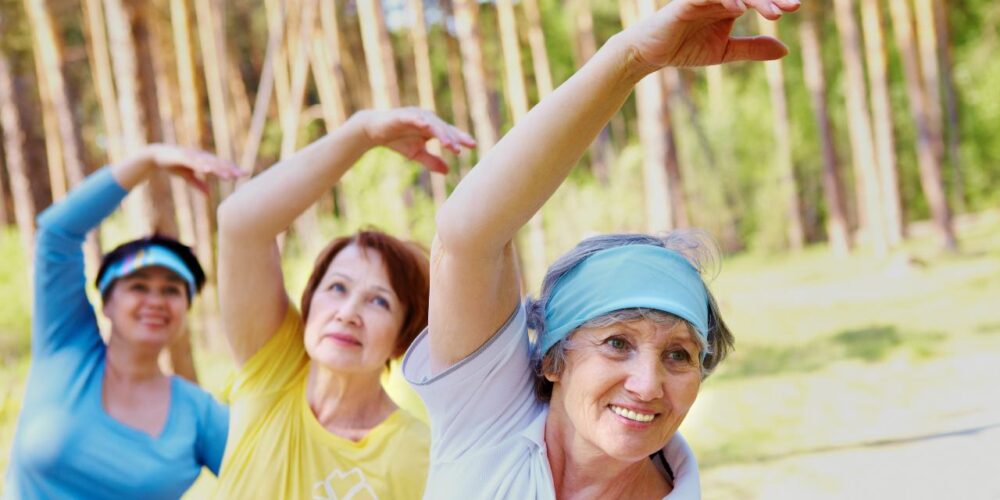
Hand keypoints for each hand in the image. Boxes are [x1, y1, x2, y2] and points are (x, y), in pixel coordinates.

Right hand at [141, 144, 244, 192]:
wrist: (155, 156)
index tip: (245, 174)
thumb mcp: (187, 176)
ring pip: (208, 163)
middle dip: (231, 169)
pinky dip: (200, 165)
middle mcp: (200, 156)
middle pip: (218, 163)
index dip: (232, 169)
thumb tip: (208, 195)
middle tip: (243, 174)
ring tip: (229, 176)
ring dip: (219, 169)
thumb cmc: (173, 164)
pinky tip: (207, 170)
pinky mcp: (182, 156)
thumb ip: (198, 184)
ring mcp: (192, 156)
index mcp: (203, 160)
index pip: (221, 165)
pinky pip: (193, 162)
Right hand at [356, 108, 475, 173]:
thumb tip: (448, 172)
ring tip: (448, 144)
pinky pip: (413, 117)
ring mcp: (415, 115)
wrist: (374, 131)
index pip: (450, 133)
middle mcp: (427, 119)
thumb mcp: (417, 154)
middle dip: (452, 139)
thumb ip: (432, 161)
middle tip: (459, 150)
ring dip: (440, 133)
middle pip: (443, 128)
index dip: (461, 138)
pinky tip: (426, 125)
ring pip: (431, 124)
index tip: (473, 146)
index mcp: (432, 127)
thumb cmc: (398, 140)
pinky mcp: (402, 115)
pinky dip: (419, 120)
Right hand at [625, 0, 798, 69]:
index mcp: (729, 5)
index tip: (794, 7)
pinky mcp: (685, 2)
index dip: (776, 0)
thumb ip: (752, 49)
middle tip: (792, 7)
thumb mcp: (724, 51)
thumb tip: (785, 49)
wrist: (650, 54)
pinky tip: (740, 9)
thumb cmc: (684, 48)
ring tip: (774, 14)